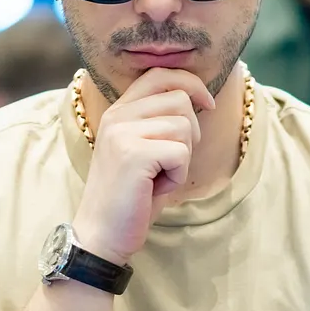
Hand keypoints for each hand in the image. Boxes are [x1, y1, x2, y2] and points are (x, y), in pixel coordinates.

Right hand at [75, 68, 214, 262]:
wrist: (102, 235)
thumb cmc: (131, 198)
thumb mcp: (145, 152)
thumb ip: (162, 123)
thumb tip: (201, 100)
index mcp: (119, 112)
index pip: (160, 75)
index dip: (190, 83)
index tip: (207, 104)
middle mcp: (118, 116)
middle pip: (180, 99)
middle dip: (191, 133)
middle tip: (171, 163)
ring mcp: (122, 132)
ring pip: (184, 126)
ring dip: (183, 158)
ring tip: (159, 177)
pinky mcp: (133, 153)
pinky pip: (181, 153)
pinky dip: (178, 175)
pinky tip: (157, 188)